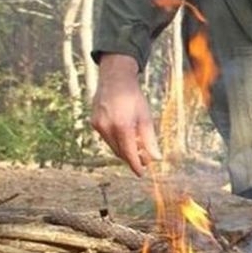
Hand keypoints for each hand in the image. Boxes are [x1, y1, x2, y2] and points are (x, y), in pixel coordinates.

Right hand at [90, 53, 161, 175]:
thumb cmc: (133, 97)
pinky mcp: (94, 123)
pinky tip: (126, 135)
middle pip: (120, 152)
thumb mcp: (146, 117)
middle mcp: (108, 128)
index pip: (129, 153)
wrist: (115, 79)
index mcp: (123, 126)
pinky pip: (107, 138)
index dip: (136, 165)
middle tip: (144, 159)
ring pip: (113, 146)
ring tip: (137, 146)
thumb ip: (150, 139)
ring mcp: (99, 126)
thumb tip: (157, 158)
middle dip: (132, 158)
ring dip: (124, 149)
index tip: (142, 173)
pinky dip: (116, 141)